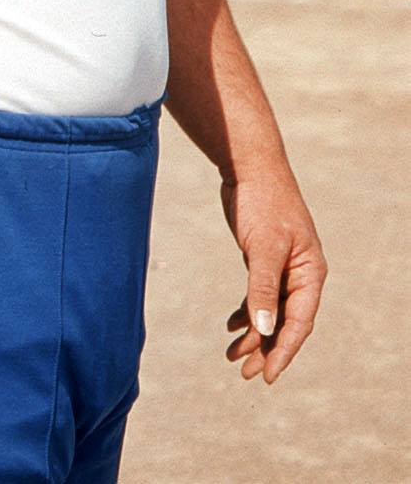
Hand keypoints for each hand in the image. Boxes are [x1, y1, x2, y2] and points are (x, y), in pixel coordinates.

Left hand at [220, 167, 325, 382]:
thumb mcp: (262, 248)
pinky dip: (247, 311)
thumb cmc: (262, 204)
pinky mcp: (265, 258)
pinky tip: (232, 326)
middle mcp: (302, 275)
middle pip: (285, 322)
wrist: (250, 168)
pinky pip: (259, 295)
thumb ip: (262, 288)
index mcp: (310, 275)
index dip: (283, 351)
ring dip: (254, 333)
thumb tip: (264, 329)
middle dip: (266, 348)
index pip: (298, 323)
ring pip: (271, 310)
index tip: (267, 376)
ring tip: (233, 356)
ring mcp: (283, 267)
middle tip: (245, 373)